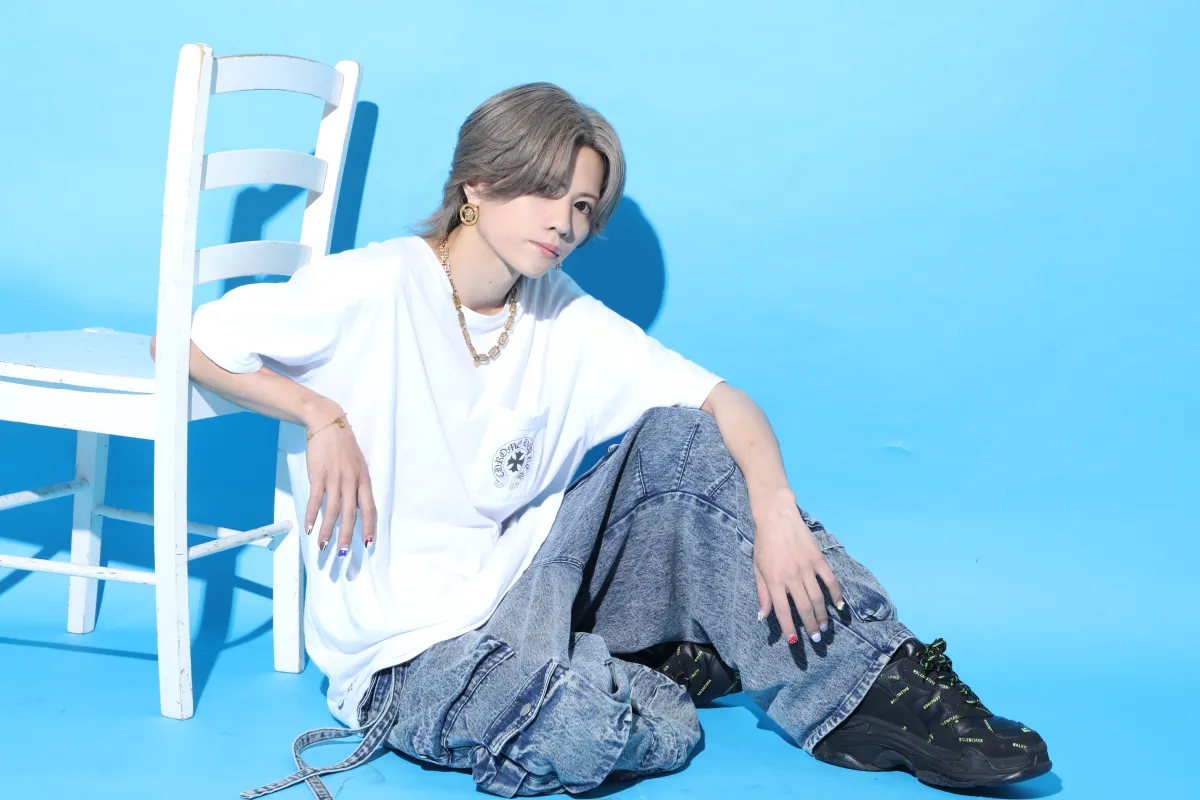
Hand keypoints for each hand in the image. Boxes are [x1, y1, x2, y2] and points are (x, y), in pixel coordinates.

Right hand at [302, 401, 376, 554]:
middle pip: (351, 515)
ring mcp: (334, 479)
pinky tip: (308, 528)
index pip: (369, 508)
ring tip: (323, 546)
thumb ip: (357, 485)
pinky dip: (311, 516)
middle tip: (343, 554)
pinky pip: (315, 500)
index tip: (368, 543)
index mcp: (363, 479)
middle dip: (347, 536)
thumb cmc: (343, 445)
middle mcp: (351, 481)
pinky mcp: (318, 476)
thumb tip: (356, 506)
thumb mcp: (357, 464)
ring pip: (332, 511)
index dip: (369, 527)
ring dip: (327, 531)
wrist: (327, 423)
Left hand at [752, 492, 843, 643]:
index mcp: (774, 580)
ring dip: (822, 615)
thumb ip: (762, 593)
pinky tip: (839, 606)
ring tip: (824, 626)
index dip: (789, 628)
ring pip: (818, 598)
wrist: (776, 517)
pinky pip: (830, 580)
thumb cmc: (764, 543)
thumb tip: (762, 616)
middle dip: (810, 625)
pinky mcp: (818, 558)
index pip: (782, 610)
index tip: (794, 641)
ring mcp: (806, 567)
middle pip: (804, 607)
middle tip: (815, 637)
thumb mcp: (757, 568)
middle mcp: (791, 576)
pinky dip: (836, 594)